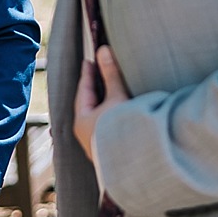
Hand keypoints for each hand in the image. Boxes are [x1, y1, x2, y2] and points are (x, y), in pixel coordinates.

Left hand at [73, 46, 129, 160]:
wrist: (135, 166)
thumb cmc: (122, 131)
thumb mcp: (117, 98)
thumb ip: (111, 75)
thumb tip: (103, 50)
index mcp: (82, 121)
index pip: (83, 92)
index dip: (87, 75)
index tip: (89, 61)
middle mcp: (86, 135)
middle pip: (88, 106)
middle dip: (94, 90)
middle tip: (98, 73)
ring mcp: (97, 146)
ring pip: (97, 119)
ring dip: (103, 105)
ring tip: (109, 92)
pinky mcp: (109, 153)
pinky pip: (106, 129)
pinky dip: (110, 117)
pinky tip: (118, 116)